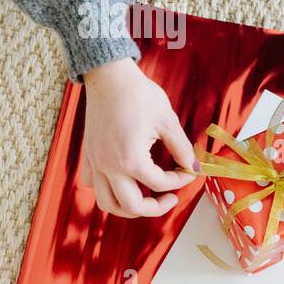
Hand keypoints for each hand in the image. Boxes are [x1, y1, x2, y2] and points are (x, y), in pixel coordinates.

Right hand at [80, 58, 199, 217]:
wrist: (109, 76)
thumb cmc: (139, 95)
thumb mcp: (167, 121)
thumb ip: (182, 148)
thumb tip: (194, 166)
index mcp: (131, 160)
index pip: (160, 183)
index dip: (180, 180)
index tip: (189, 171)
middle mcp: (109, 166)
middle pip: (131, 206)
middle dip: (154, 207)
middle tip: (170, 198)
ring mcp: (96, 162)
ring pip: (106, 202)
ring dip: (127, 207)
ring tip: (145, 199)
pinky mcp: (89, 155)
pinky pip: (92, 183)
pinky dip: (106, 189)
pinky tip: (121, 180)